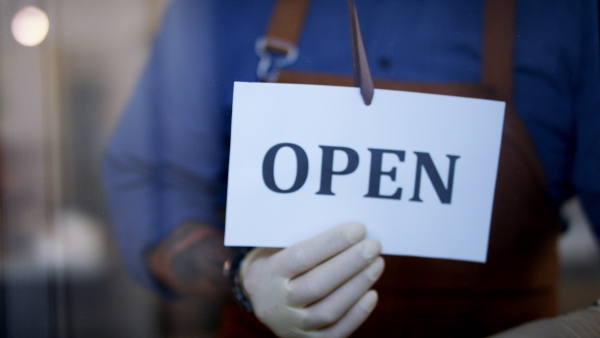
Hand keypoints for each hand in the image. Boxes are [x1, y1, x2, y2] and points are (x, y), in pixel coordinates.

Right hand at [240, 222, 384, 337]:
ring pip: (328, 310)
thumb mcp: (277, 248)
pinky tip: (372, 294)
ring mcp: (292, 325)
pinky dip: (356, 314)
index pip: (301, 257)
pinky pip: (335, 332)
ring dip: (357, 286)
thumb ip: (303, 239)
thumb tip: (347, 230)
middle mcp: (277, 304)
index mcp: (267, 275)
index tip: (358, 229)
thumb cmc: (278, 264)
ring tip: (377, 264)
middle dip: (349, 264)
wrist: (261, 299)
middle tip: (373, 246)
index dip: (332, 243)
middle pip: (317, 285)